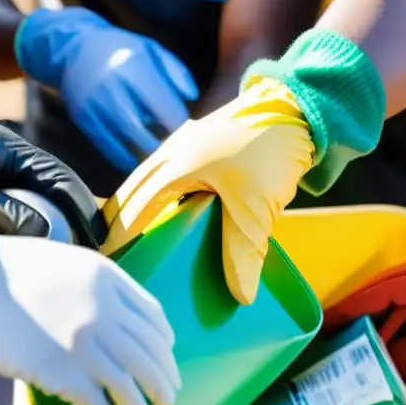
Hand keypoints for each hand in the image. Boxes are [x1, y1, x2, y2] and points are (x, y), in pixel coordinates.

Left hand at [0, 84, 104, 243]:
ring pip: (39, 195)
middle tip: (88, 251)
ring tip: (64, 251)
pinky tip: (27, 240)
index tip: (96, 240)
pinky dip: (30, 217)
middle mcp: (16, 155)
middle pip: (59, 189)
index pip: (65, 183)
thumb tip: (43, 234)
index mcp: (18, 151)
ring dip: (54, 219)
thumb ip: (1, 210)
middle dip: (76, 218)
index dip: (84, 211)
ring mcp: (1, 164)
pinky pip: (18, 198)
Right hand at [0, 198, 180, 404]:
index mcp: (109, 280)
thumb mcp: (68, 261)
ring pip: (129, 384)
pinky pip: (96, 401)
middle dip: (162, 382)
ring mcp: (85, 343)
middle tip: (167, 400)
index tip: (165, 359)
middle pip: (149, 355)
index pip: (153, 319)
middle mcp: (105, 311)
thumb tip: (119, 318)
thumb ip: (99, 285)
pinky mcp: (61, 371)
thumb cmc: (9, 270)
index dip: (163, 346)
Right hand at [15, 8, 198, 172]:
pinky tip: (135, 160)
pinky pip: (107, 147)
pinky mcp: (84, 120)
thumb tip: (192, 98)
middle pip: (145, 130)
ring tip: (159, 155)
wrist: (72, 49)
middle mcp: (114, 89)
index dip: (180, 123)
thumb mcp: (152, 50)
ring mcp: (96, 107)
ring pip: (126, 142)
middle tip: (176, 148)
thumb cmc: (121, 49)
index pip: (165, 107)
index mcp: (135, 69)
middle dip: (164, 144)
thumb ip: (176, 72)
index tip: (188, 128)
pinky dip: (124, 157)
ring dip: (146, 153)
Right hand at [101, 77, 314, 304]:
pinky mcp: (203, 141)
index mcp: (175, 167)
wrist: (296, 108)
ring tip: (135, 234)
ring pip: (149, 179)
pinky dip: (160, 192)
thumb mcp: (255, 208)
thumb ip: (243, 251)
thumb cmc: (269, 152)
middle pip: (132, 191)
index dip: (119, 238)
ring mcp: (186, 142)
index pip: (134, 209)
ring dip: (138, 205)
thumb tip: (240, 296)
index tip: (109, 262)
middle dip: (119, 221)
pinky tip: (171, 209)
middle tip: (115, 253)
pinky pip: (168, 171)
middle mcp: (172, 152)